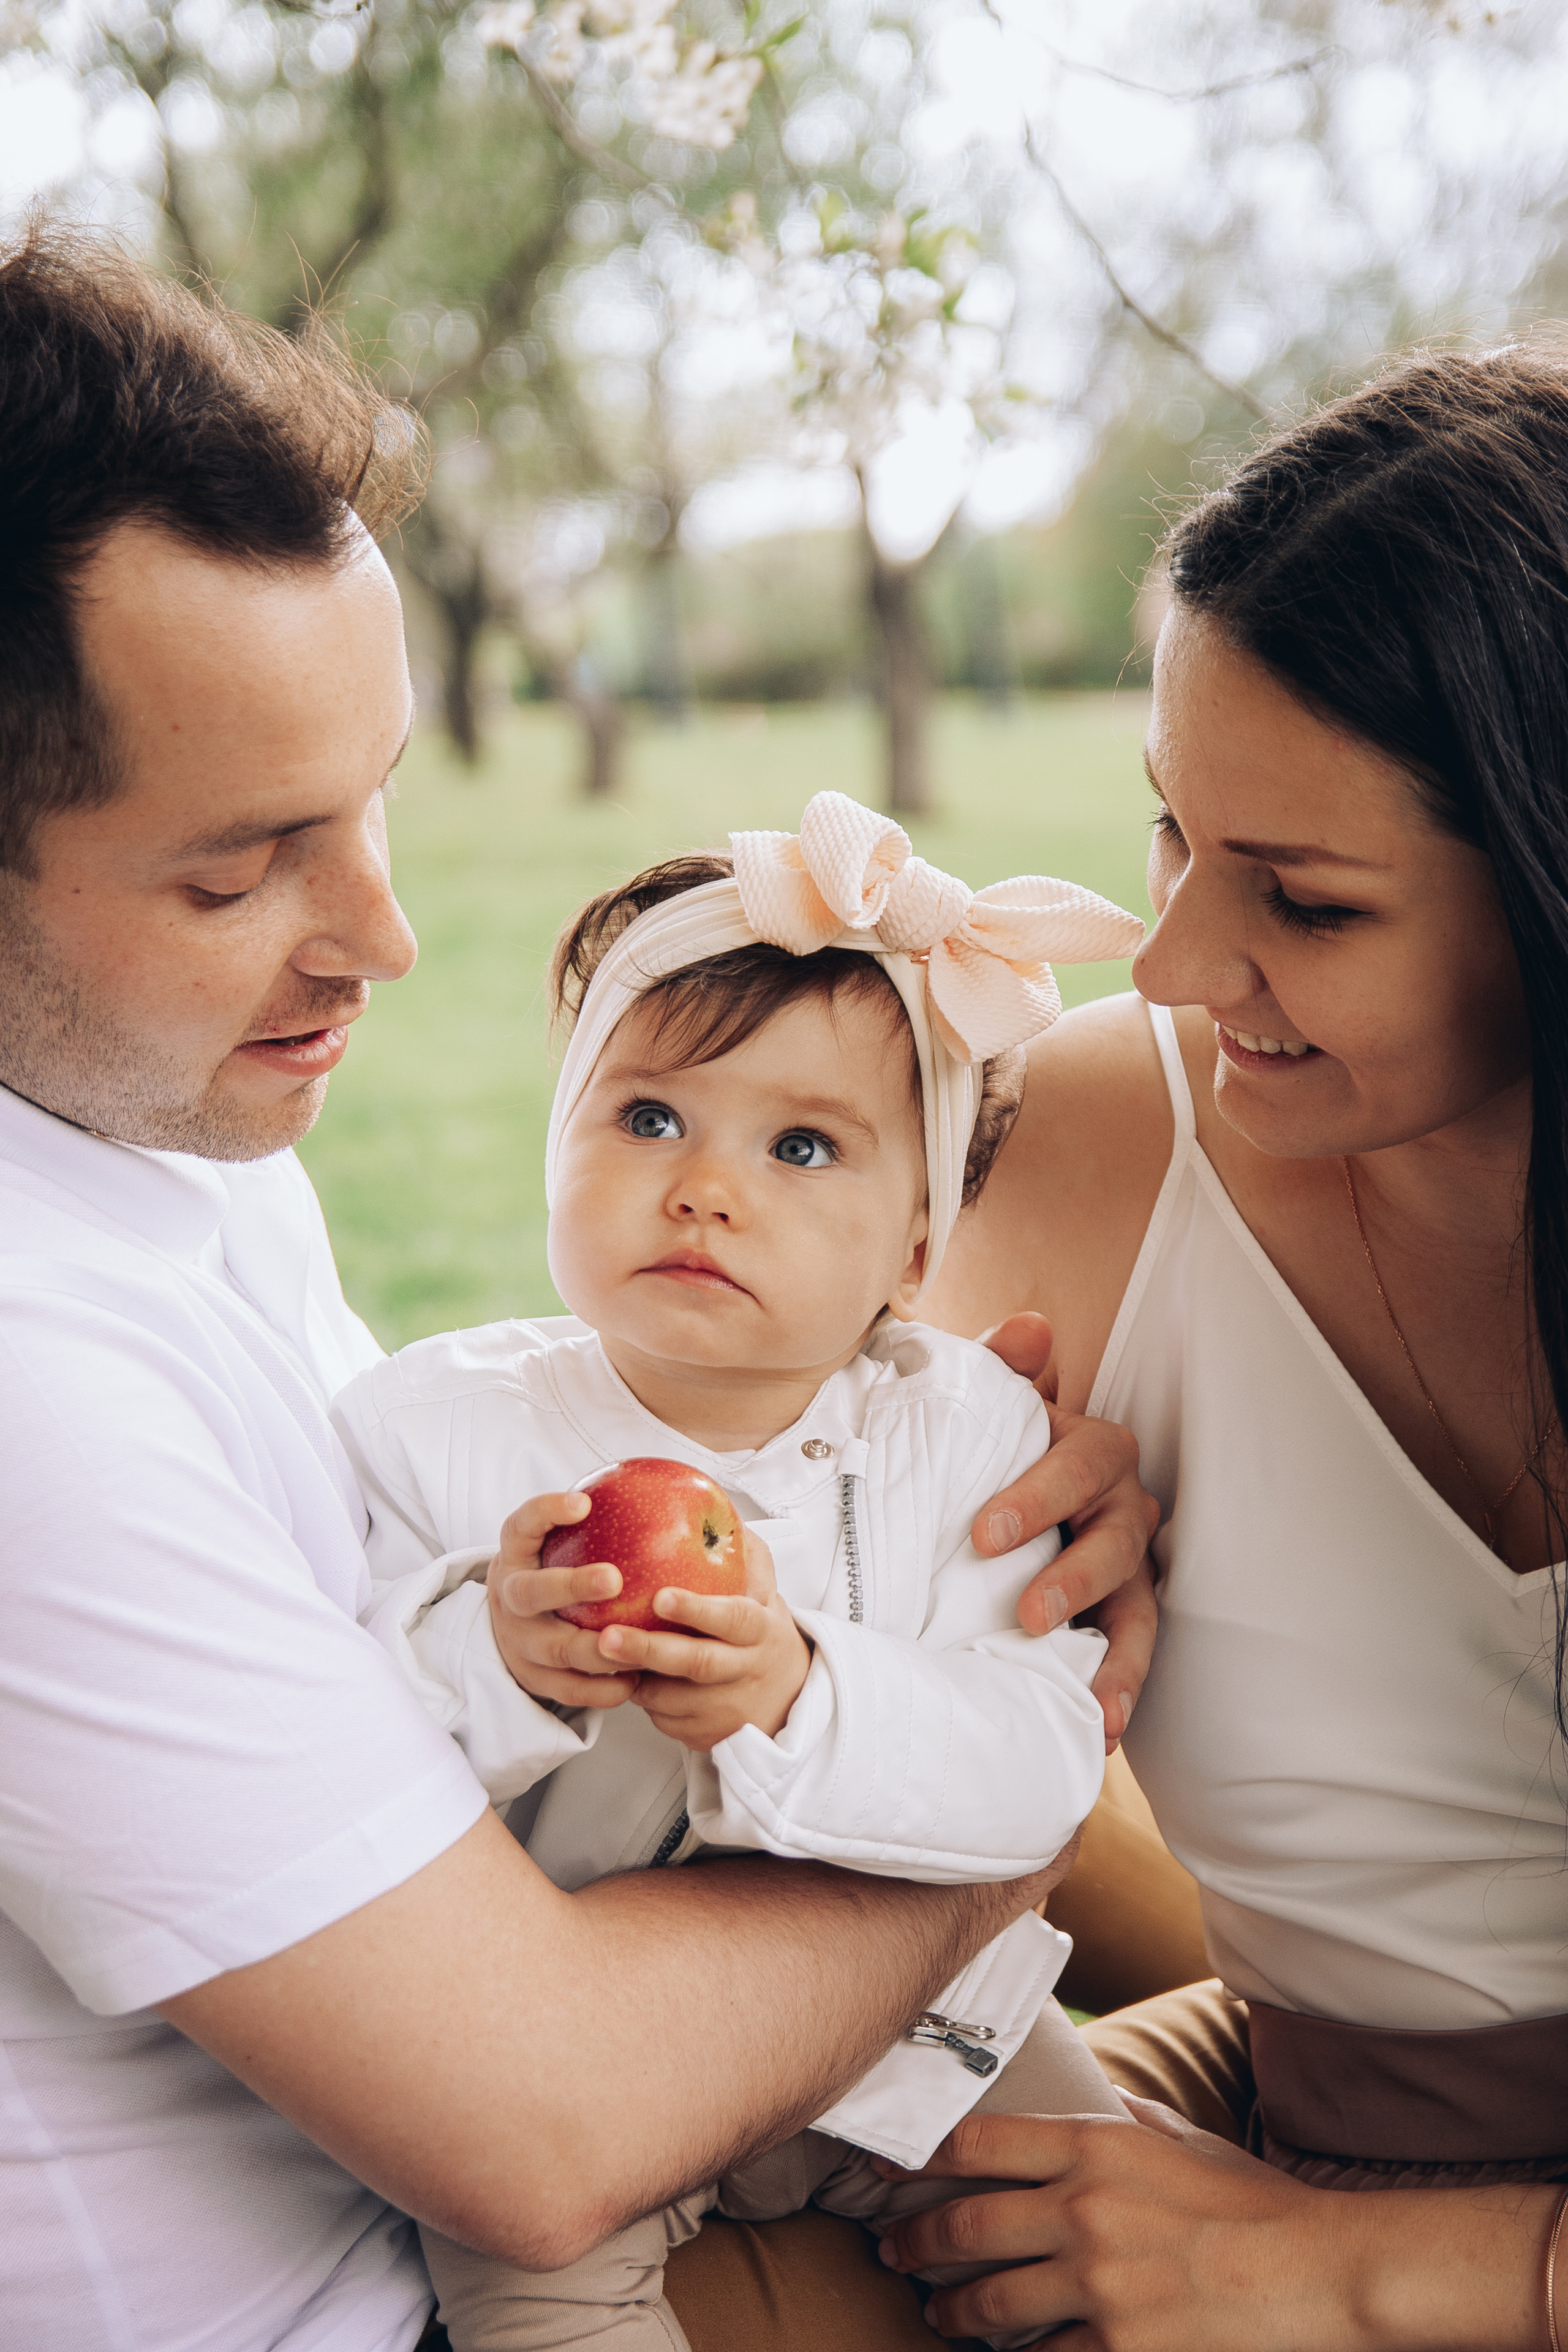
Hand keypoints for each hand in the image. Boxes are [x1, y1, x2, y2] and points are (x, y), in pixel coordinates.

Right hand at [486, 1491, 642, 1712]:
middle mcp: (510, 1598)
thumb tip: (678, 1486)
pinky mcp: (534, 1679)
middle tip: (614, 1578)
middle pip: (532, 1593)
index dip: (546, 1513)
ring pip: (555, 1649)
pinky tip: (636, 1679)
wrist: (512, 1624)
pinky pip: (568, 1690)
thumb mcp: (559, 1541)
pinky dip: (602, 1688)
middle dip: (571, 1586)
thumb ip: (600, 1518)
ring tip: (639, 1642)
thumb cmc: (554, 1569)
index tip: (583, 1503)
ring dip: (597, 1648)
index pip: (521, 1525)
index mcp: (516, 1555)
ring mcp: (519, 1642)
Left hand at [594, 1524, 812, 1751]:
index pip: (733, 1619)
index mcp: (759, 1630)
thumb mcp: (764, 1590)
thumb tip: (713, 1502)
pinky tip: (625, 1678)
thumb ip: (742, 1550)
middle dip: (649, 1651)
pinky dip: (641, 1698)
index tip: (661, 1597)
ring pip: (669, 1696)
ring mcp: (724, 1708)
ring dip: (635, 1677)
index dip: (698, 1610)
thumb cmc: (760, 1632)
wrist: (787, 1699)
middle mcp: (744, 1671)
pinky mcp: (704, 1736)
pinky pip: (661, 1717)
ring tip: (603, 1654)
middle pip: (696, 1664)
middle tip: (607, 1636)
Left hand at [875, 2100, 1562, 2351]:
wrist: (1313, 2274)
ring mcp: (1098, 2286)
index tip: (883, 2165)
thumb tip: (1079, 2092)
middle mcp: (1083, 2213)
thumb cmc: (1251, 2203)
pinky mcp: (1119, 2349)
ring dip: (951, 2308)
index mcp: (1095, 2149)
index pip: (978, 2144)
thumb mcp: (1181, 2138)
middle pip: (967, 2226)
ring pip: (991, 2301)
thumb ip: (1121, 2115)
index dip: (918, 2154)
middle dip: (917, 2241)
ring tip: (936, 2309)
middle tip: (893, 2250)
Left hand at [977, 1312, 1159, 1750]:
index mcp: (1090, 1451)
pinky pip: (1126, 1653)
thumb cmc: (986, 1447)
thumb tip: (1029, 1330)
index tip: (985, 1533)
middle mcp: (1120, 1507)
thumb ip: (1001, 1369)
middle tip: (1028, 1614)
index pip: (1082, 1463)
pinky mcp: (1113, 1618)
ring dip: (1120, 1658)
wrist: (977, 1497)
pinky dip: (1117, 1689)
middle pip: (1118, 1541)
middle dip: (1077, 1578)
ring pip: (1140, 1610)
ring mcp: (1125, 1568)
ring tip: (1094, 1706)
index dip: (1040, 1495)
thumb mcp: (986, 1406)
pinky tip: (1099, 1729)